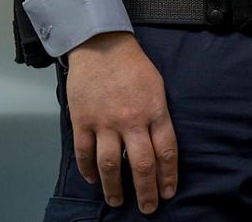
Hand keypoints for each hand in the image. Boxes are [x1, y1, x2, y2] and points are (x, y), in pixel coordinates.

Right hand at [64, 32, 178, 213]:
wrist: (102, 45)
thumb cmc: (133, 65)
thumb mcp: (158, 87)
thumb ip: (159, 116)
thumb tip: (160, 146)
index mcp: (154, 111)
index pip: (166, 151)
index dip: (168, 176)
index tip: (168, 192)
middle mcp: (131, 120)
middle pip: (141, 165)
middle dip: (146, 191)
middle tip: (149, 208)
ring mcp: (105, 122)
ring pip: (110, 165)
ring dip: (114, 188)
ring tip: (117, 201)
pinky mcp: (82, 120)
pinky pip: (84, 152)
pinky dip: (87, 170)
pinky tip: (92, 180)